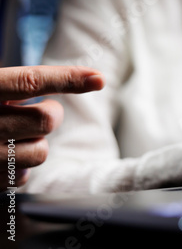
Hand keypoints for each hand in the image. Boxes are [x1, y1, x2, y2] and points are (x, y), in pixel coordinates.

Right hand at [0, 66, 104, 189]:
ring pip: (40, 151)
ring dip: (37, 143)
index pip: (30, 81)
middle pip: (45, 119)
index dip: (68, 78)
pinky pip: (23, 178)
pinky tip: (2, 158)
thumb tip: (69, 80)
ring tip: (17, 136)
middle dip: (51, 114)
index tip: (98, 78)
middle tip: (41, 112)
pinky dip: (20, 168)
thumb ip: (11, 86)